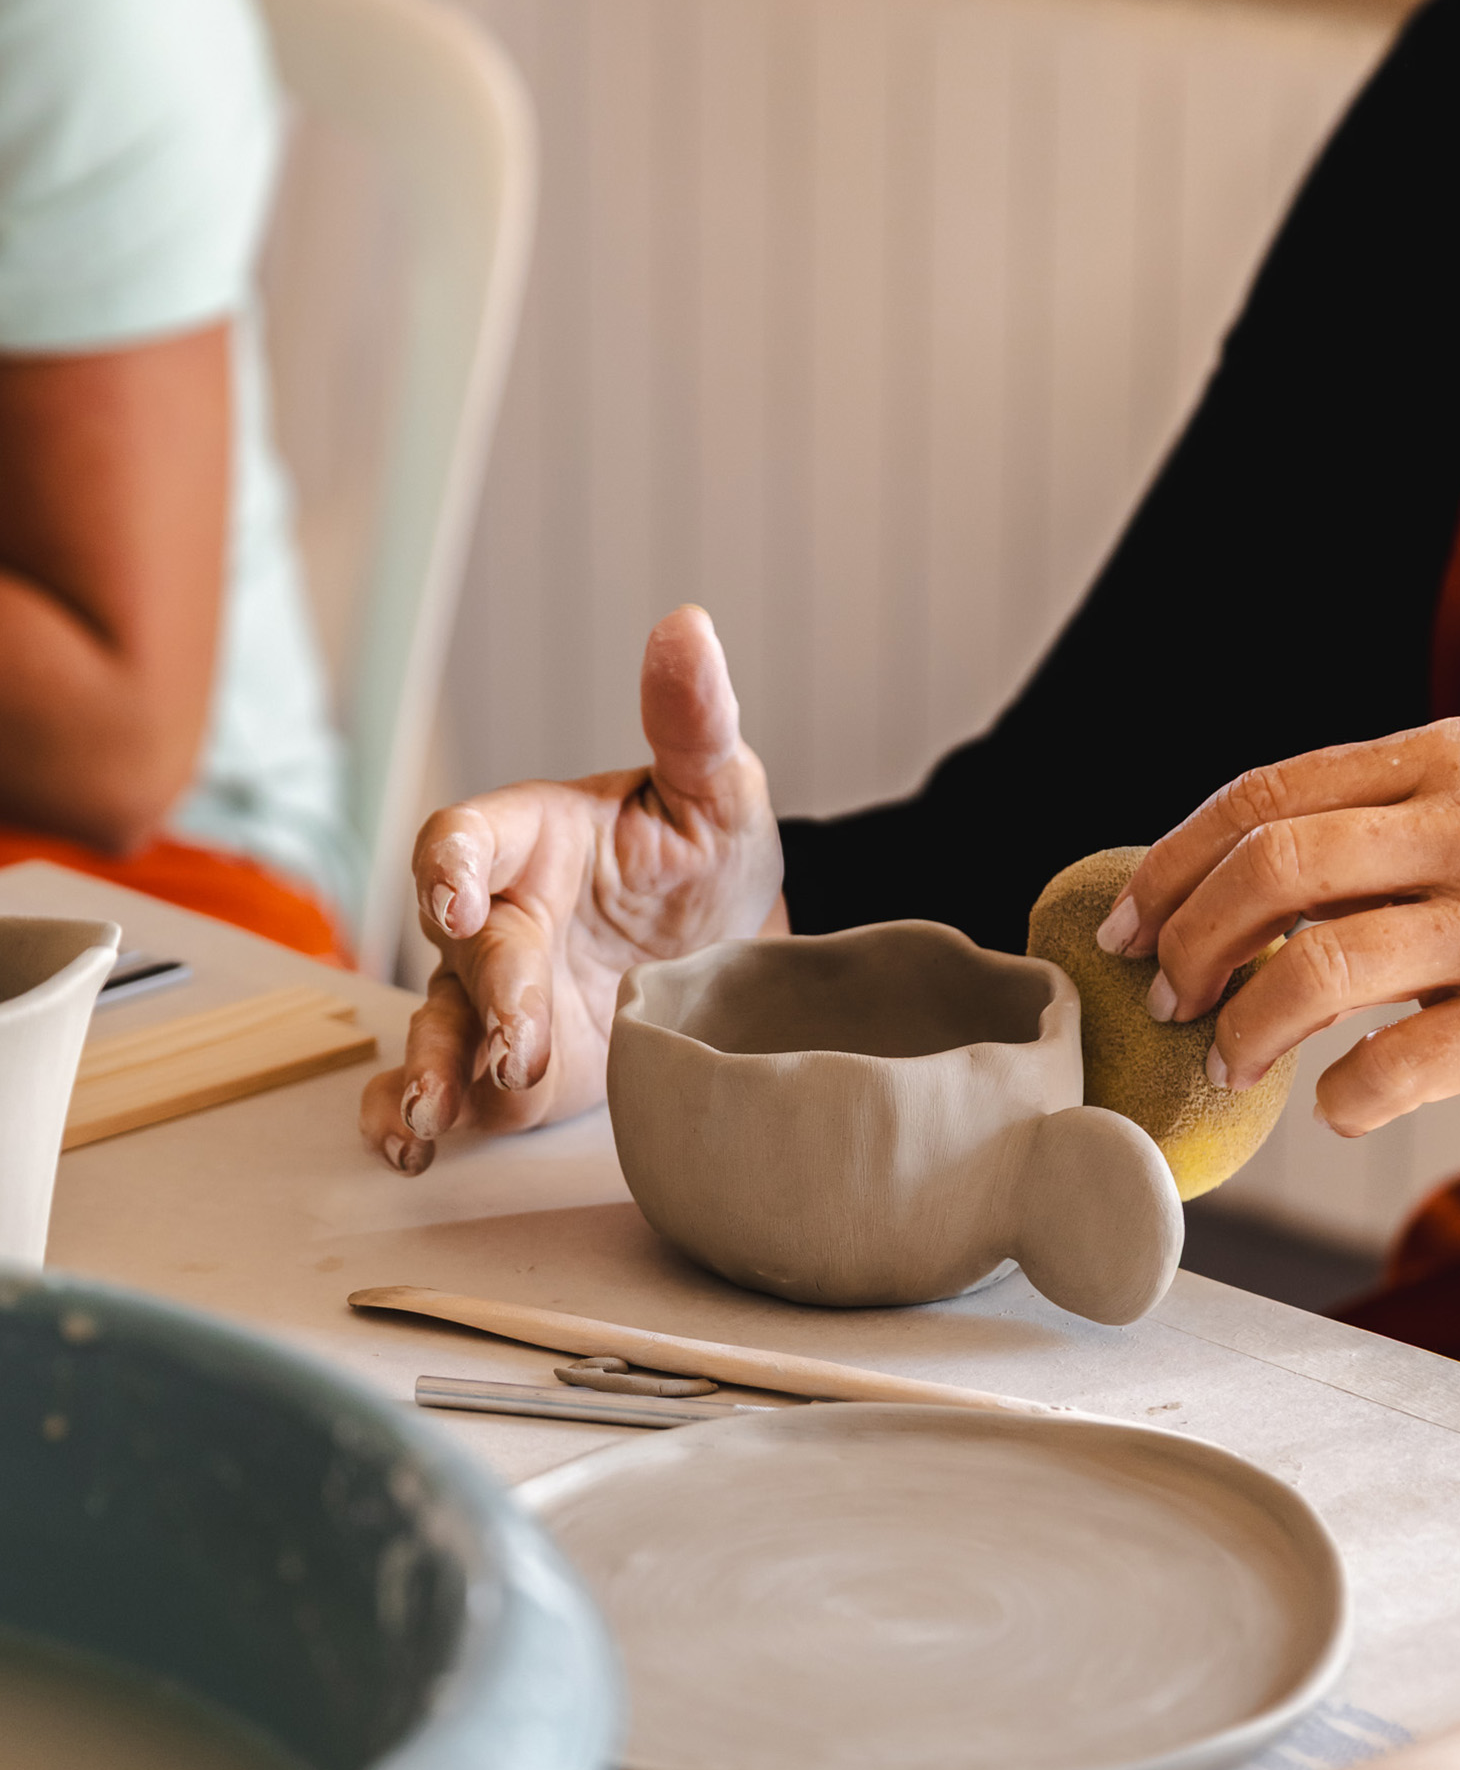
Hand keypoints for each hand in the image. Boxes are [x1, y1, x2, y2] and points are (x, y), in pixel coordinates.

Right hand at [360, 605, 783, 1171]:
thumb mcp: (719, 789)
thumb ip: (694, 722)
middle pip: (462, 949)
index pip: (464, 837)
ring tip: (430, 1114)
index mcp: (532, 836)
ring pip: (433, 1026)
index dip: (450, 866)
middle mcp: (498, 915)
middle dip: (488, 994)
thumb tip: (689, 627)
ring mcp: (493, 997)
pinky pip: (440, 1085)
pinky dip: (407, 1112)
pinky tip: (407, 1142)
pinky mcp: (502, 1067)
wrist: (740, 957)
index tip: (456, 899)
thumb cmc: (709, 857)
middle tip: (522, 1039)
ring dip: (427, 1068)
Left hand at [1094, 717, 1459, 1136]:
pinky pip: (1391, 1067)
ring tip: (1229, 1060)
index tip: (1123, 929)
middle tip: (1168, 1001)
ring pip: (1317, 967)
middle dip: (1188, 943)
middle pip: (1270, 867)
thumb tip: (1201, 896)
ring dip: (1242, 1028)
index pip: (1261, 793)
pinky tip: (1337, 1101)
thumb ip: (1363, 837)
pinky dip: (1339, 1097)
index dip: (1169, 865)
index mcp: (1444, 761)